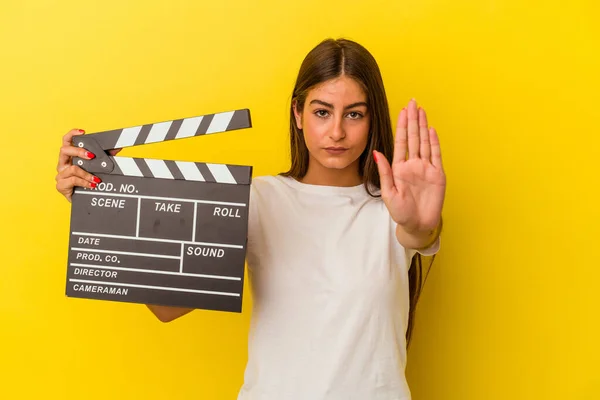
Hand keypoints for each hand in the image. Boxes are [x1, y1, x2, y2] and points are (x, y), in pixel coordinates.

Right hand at [55, 129, 120, 202]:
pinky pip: (73, 180)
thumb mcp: (97, 167)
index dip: (72, 134)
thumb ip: (105, 157)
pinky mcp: (61, 185)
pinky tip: (92, 185)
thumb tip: (117, 148)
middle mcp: (62, 164)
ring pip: (73, 168)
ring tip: (96, 179)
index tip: (83, 132)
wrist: (84, 200)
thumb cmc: (88, 181)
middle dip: (79, 151)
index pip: (66, 141)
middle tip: (92, 156)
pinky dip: (85, 182)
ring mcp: (60, 175)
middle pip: (65, 150)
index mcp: (69, 157)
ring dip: (87, 173)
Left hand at [373, 99, 445, 234]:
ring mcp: (426, 168)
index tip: (402, 111)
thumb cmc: (401, 212)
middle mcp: (413, 164)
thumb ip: (385, 172)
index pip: (401, 142)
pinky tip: (431, 130)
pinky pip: (436, 155)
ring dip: (423, 126)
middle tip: (412, 102)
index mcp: (399, 168)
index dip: (402, 126)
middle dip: (412, 120)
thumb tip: (377, 153)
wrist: (417, 224)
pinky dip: (434, 142)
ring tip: (421, 111)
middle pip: (413, 137)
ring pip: (424, 142)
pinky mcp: (437, 175)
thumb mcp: (389, 193)